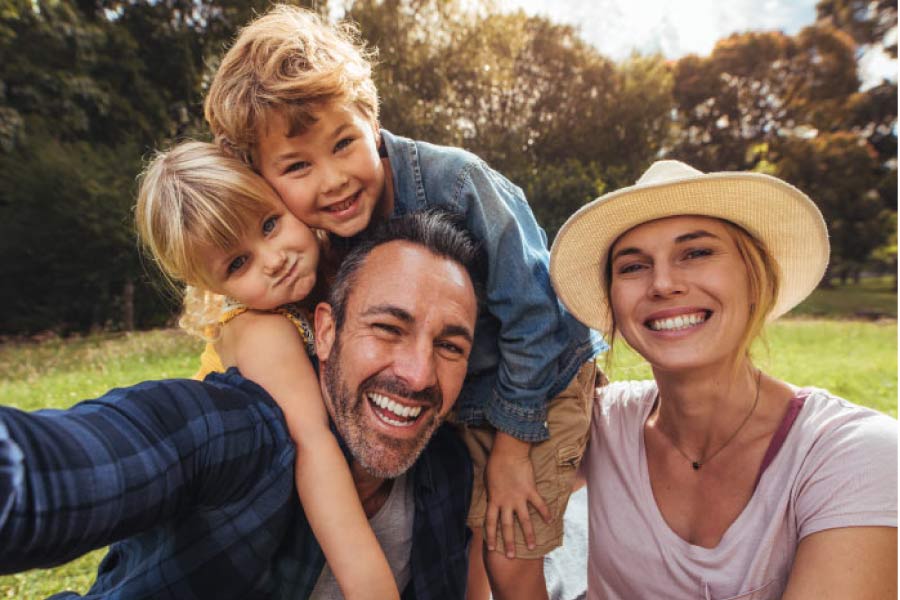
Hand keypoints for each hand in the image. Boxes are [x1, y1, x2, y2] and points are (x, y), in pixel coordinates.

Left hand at [483, 432, 550, 558]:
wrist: (508, 451)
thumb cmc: (495, 463)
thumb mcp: (489, 481)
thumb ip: (493, 494)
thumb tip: (493, 501)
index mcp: (493, 500)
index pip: (490, 523)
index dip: (491, 536)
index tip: (492, 548)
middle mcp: (506, 502)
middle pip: (507, 527)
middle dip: (508, 543)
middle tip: (511, 557)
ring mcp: (519, 497)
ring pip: (524, 521)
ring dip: (528, 535)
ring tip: (532, 547)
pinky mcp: (530, 490)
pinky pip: (539, 504)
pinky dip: (545, 512)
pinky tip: (550, 521)